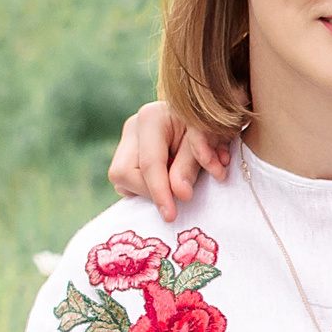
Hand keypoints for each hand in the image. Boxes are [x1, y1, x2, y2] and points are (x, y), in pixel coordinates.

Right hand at [108, 99, 232, 220]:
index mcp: (151, 119)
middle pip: (125, 173)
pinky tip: (167, 179)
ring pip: (122, 179)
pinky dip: (146, 187)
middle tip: (178, 196)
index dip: (160, 193)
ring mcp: (127, 140)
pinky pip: (127, 181)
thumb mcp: (207, 143)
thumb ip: (190, 166)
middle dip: (150, 191)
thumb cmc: (209, 126)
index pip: (149, 164)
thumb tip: (180, 194)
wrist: (207, 115)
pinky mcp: (127, 153)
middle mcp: (133, 127)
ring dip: (148, 190)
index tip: (170, 216)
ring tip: (175, 181)